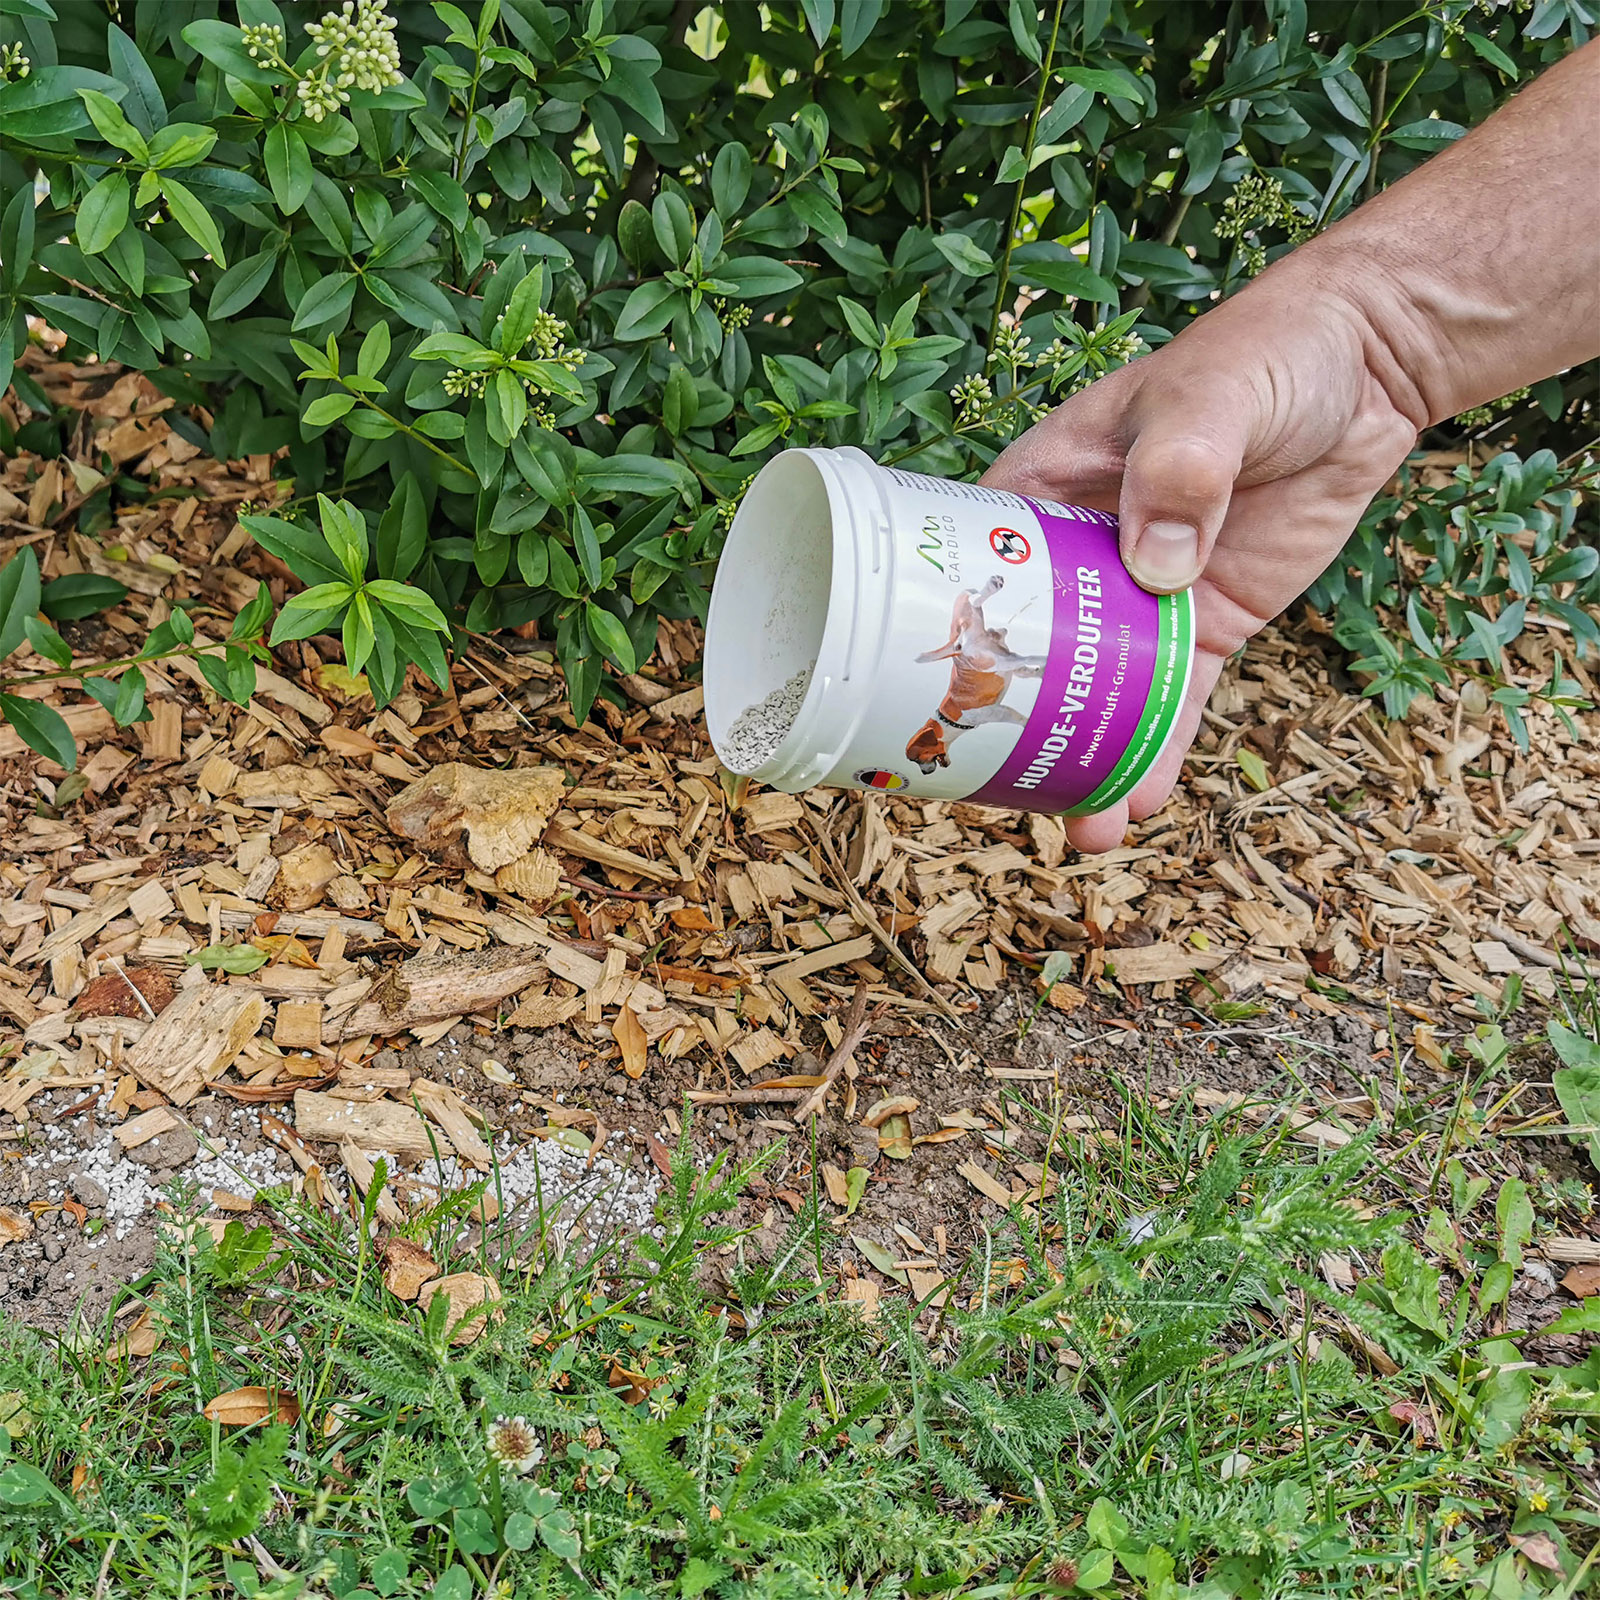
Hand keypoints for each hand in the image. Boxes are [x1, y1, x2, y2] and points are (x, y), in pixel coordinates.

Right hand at [980, 258, 1420, 852]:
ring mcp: (1142, 598)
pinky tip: (1139, 802)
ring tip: (1083, 827)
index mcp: (1048, 489)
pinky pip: (1174, 698)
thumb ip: (1180, 469)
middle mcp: (1081, 556)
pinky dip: (1159, 749)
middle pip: (1028, 650)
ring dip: (1088, 756)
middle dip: (1012, 723)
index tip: (922, 700)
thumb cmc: (1263, 355)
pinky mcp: (1204, 625)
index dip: (945, 632)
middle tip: (997, 791)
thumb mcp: (1209, 397)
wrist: (1364, 373)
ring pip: (1100, 690)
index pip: (976, 566)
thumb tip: (1156, 567)